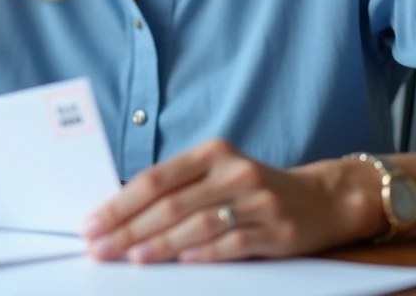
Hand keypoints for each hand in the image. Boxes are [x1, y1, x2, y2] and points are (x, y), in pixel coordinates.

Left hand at [81, 138, 379, 263]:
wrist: (322, 199)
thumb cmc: (254, 190)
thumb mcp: (217, 175)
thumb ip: (177, 189)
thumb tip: (121, 216)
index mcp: (211, 153)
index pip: (155, 178)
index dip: (120, 203)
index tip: (92, 223)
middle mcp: (232, 172)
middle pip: (170, 204)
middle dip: (129, 228)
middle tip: (101, 248)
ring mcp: (256, 200)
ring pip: (197, 224)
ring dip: (160, 244)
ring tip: (132, 258)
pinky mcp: (276, 229)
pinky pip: (233, 243)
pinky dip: (205, 253)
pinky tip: (183, 262)